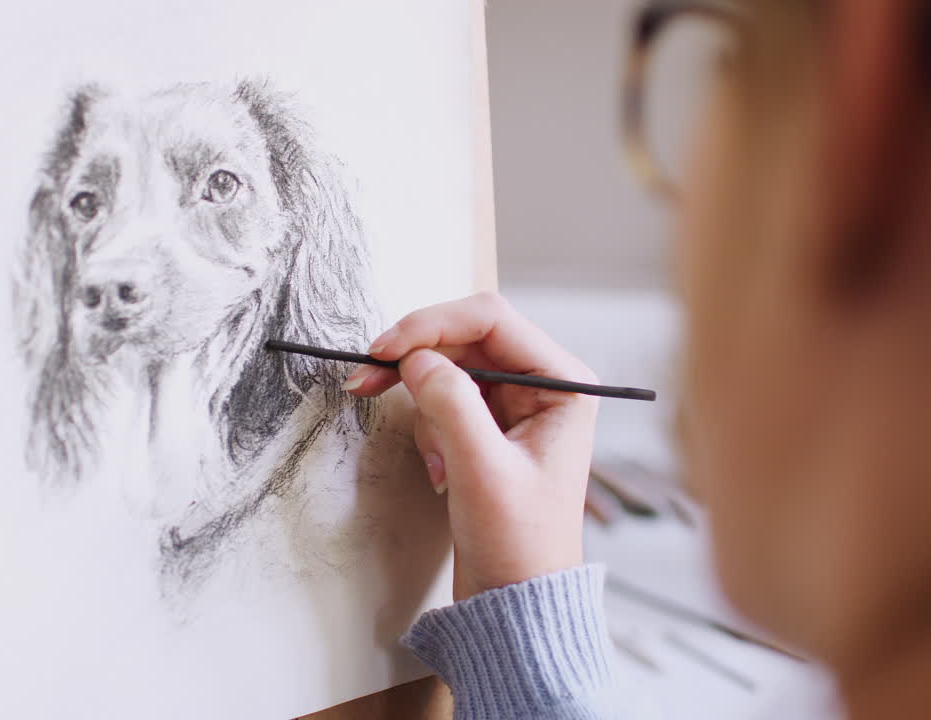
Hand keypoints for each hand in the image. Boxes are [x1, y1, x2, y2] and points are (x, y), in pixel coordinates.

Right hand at [342, 292, 598, 600]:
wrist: (515, 599)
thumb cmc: (519, 543)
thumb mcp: (482, 470)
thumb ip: (450, 403)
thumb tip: (414, 358)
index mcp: (564, 384)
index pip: (490, 318)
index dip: (431, 324)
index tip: (385, 349)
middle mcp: (544, 385)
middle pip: (465, 338)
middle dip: (417, 361)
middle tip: (366, 379)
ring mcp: (517, 405)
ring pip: (449, 368)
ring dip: (425, 407)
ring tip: (436, 463)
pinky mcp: (491, 427)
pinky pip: (445, 400)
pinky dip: (429, 428)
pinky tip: (440, 472)